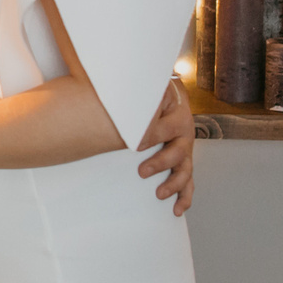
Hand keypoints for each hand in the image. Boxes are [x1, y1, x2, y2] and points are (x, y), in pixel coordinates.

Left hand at [136, 79, 195, 214]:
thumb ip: (127, 88)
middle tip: (142, 171)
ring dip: (174, 183)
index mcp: (176, 112)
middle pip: (178, 150)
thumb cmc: (148, 92)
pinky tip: (176, 209)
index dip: (152, 135)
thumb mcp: (142, 89)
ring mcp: (184, 148)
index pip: (165, 126)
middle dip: (161, 162)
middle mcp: (184, 131)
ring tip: (159, 193)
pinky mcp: (182, 161)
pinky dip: (184, 197)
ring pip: (185, 169)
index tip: (135, 144)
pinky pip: (187, 182)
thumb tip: (94, 73)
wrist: (165, 94)